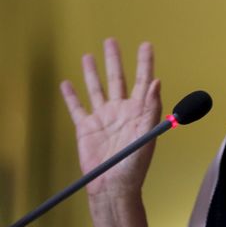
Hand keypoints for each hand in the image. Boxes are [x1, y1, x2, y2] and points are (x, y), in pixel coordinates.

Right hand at [60, 38, 161, 198]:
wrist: (113, 186)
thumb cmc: (135, 164)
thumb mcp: (147, 133)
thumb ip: (151, 107)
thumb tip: (156, 82)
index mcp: (139, 110)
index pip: (142, 80)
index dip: (145, 62)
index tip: (146, 45)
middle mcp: (121, 110)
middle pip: (117, 78)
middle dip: (114, 60)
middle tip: (111, 41)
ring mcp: (103, 118)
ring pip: (96, 88)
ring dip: (92, 72)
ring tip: (89, 55)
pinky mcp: (86, 128)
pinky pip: (77, 108)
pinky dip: (71, 96)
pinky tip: (67, 83)